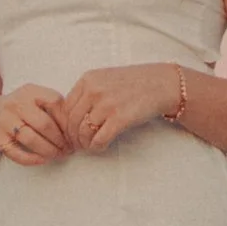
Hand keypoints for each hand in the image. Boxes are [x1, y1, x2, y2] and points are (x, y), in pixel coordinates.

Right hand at [0, 86, 72, 165]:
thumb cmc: (20, 110)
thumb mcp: (34, 99)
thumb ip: (53, 108)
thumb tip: (77, 128)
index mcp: (29, 91)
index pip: (55, 102)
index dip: (68, 120)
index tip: (75, 132)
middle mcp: (15, 103)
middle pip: (44, 124)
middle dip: (61, 140)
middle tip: (69, 149)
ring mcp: (4, 121)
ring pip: (31, 139)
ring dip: (49, 151)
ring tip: (59, 155)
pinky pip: (17, 153)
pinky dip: (33, 159)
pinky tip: (43, 160)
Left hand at [59, 62, 185, 153]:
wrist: (161, 84)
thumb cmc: (134, 83)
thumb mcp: (105, 78)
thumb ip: (87, 92)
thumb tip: (69, 117)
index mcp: (87, 79)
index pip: (65, 107)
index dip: (64, 124)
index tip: (70, 133)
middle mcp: (94, 90)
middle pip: (71, 121)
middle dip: (72, 137)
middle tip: (78, 145)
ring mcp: (107, 104)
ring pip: (83, 132)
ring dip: (84, 144)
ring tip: (90, 146)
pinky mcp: (120, 118)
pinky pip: (99, 139)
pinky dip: (97, 147)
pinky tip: (102, 146)